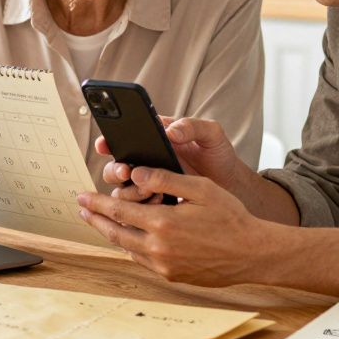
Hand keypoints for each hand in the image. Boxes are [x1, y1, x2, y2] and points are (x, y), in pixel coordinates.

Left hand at [77, 167, 282, 286]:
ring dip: (112, 234)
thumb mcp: (200, 188)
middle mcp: (158, 248)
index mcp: (162, 223)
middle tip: (81, 209)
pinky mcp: (172, 276)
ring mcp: (164, 265)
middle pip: (115, 232)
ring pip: (127, 248)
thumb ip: (165, 180)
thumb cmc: (230, 217)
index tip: (81, 197)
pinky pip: (143, 260)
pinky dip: (131, 247)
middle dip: (95, 219)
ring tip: (101, 222)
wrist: (252, 253)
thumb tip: (136, 174)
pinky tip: (130, 239)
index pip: (118, 211)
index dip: (96, 203)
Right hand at [98, 116, 248, 203]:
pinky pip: (137, 212)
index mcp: (154, 142)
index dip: (108, 143)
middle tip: (127, 171)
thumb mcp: (211, 135)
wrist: (232, 186)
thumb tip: (170, 131)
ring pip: (123, 193)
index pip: (123, 140)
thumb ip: (192, 126)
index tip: (105, 145)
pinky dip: (142, 210)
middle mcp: (146, 165)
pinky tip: (158, 204)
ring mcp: (150, 187)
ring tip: (151, 192)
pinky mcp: (157, 207)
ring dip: (130, 193)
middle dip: (116, 171)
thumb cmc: (219, 156)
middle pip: (116, 170)